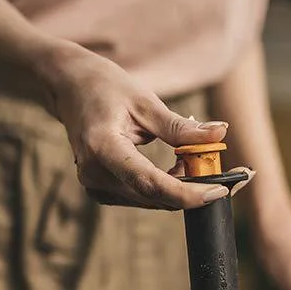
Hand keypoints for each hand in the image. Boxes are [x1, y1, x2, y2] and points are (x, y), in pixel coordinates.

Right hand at [42, 43, 231, 209]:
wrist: (70, 89)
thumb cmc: (105, 88)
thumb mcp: (145, 102)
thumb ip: (180, 127)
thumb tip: (220, 134)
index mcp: (102, 148)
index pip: (151, 183)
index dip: (188, 193)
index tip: (219, 190)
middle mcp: (94, 174)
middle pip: (153, 196)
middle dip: (190, 188)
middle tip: (216, 166)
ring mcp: (95, 185)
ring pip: (150, 200)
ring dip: (178, 187)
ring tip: (189, 157)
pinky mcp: (101, 190)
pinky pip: (141, 197)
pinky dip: (164, 187)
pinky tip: (173, 166)